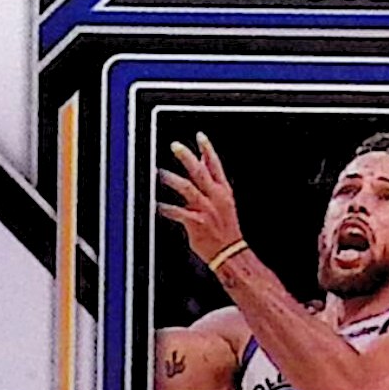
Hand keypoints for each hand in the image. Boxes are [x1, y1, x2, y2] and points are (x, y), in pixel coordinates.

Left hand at [156, 133, 246, 270]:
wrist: (230, 252)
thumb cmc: (225, 229)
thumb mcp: (224, 201)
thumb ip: (212, 182)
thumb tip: (204, 163)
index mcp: (224, 191)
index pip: (216, 165)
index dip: (208, 149)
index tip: (199, 137)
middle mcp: (216, 198)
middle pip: (201, 171)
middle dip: (188, 157)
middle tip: (175, 146)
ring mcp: (206, 209)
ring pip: (188, 188)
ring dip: (173, 179)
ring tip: (161, 173)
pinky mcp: (197, 222)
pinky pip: (178, 212)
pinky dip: (167, 208)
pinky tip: (158, 205)